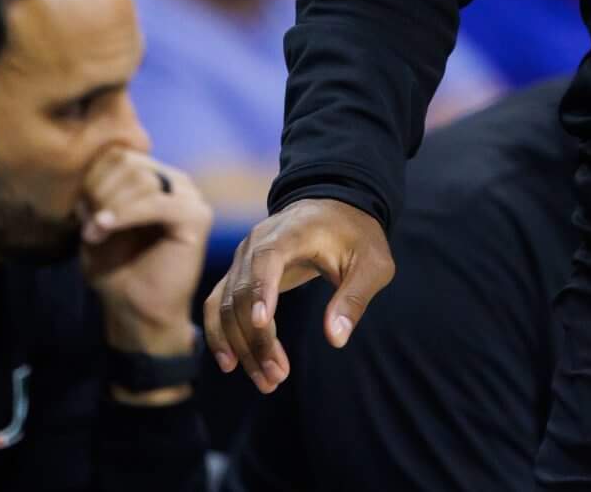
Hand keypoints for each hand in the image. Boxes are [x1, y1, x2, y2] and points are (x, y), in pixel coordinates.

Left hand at [77, 150, 211, 356]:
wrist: (138, 313)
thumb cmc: (117, 271)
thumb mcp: (96, 226)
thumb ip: (94, 197)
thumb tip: (82, 172)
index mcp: (154, 180)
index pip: (118, 155)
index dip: (91, 177)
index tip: (79, 210)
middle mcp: (175, 182)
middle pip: (127, 162)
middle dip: (99, 191)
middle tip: (88, 224)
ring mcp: (190, 197)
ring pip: (140, 180)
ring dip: (109, 207)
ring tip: (94, 234)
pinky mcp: (197, 218)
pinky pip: (156, 203)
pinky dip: (124, 215)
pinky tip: (103, 229)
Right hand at [204, 197, 393, 393]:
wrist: (335, 210)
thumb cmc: (357, 237)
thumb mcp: (372, 263)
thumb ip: (355, 296)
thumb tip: (336, 338)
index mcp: (291, 232)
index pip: (266, 258)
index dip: (261, 288)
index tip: (262, 322)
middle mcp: (256, 243)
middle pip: (242, 293)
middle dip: (256, 339)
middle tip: (277, 377)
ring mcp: (242, 259)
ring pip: (225, 306)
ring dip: (240, 346)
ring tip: (266, 380)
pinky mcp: (237, 274)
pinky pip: (217, 306)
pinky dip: (221, 335)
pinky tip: (232, 364)